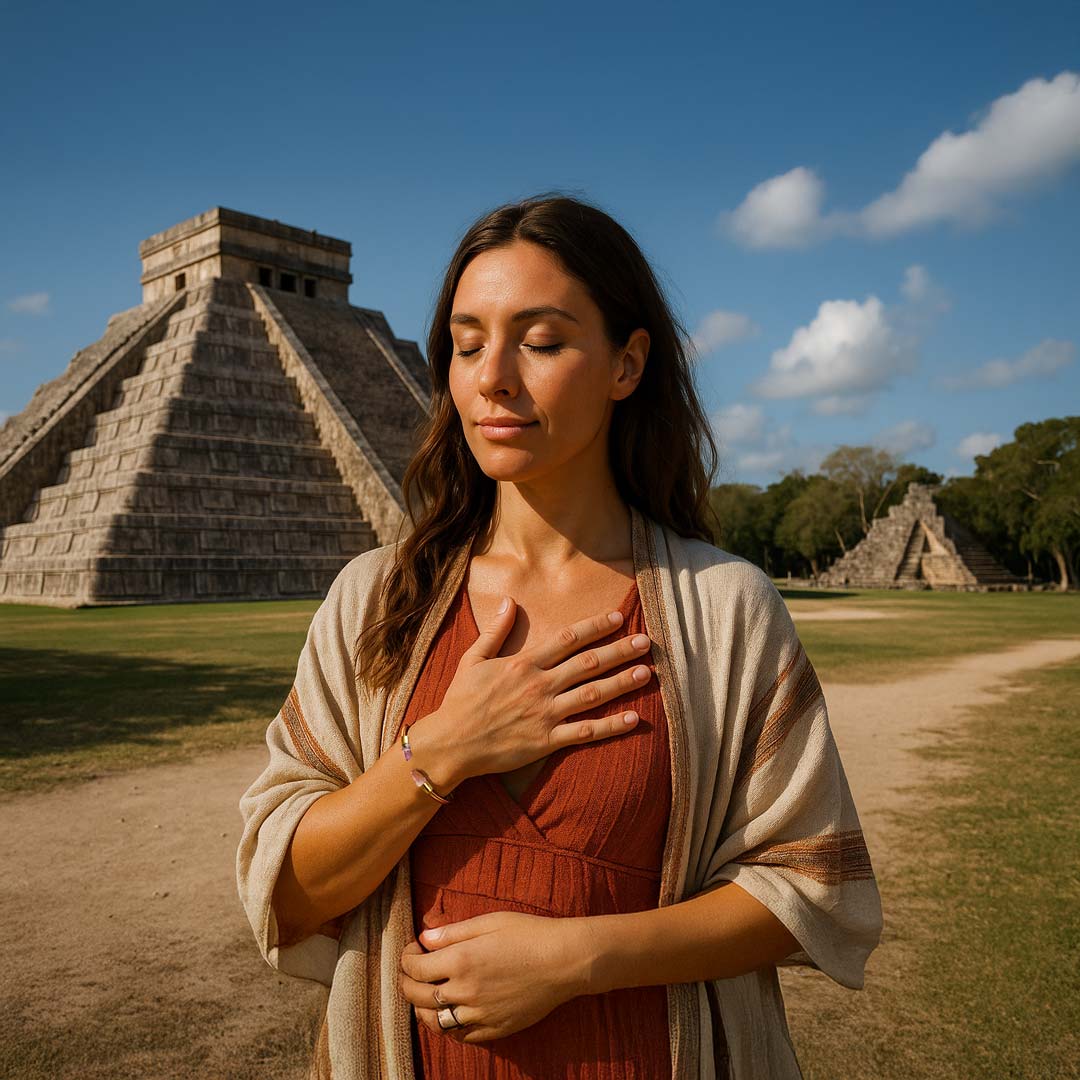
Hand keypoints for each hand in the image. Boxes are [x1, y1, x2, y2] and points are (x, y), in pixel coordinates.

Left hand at [398, 911, 592, 1042]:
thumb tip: (424, 938)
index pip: (415, 968)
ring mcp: (479, 1014)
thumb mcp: (489, 922)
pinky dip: (447, 1026)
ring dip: (422, 1008)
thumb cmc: (529, 934)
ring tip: (425, 993)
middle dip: (407, 982)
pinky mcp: (494, 1029)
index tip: (413, 949)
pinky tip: (449, 1011)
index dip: (406, 958)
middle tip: (411, 971)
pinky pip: (459, 1036)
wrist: (565, 961)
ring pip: (434, 1021)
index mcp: (461, 960)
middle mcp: (465, 991)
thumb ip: (453, 932)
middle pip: (418, 996)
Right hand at [419, 594, 652, 783]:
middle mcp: (539, 685)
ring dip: (622, 683)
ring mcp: (545, 714)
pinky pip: (585, 732)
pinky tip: (633, 718)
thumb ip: (495, 630)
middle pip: (588, 664)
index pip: (568, 639)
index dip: (595, 626)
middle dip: (620, 651)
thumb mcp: (473, 659)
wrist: (449, 744)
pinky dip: (611, 726)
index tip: (618, 617)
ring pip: (592, 695)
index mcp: (523, 663)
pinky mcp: (546, 741)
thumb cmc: (460, 701)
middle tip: (647, 643)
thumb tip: (507, 600)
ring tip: (647, 674)